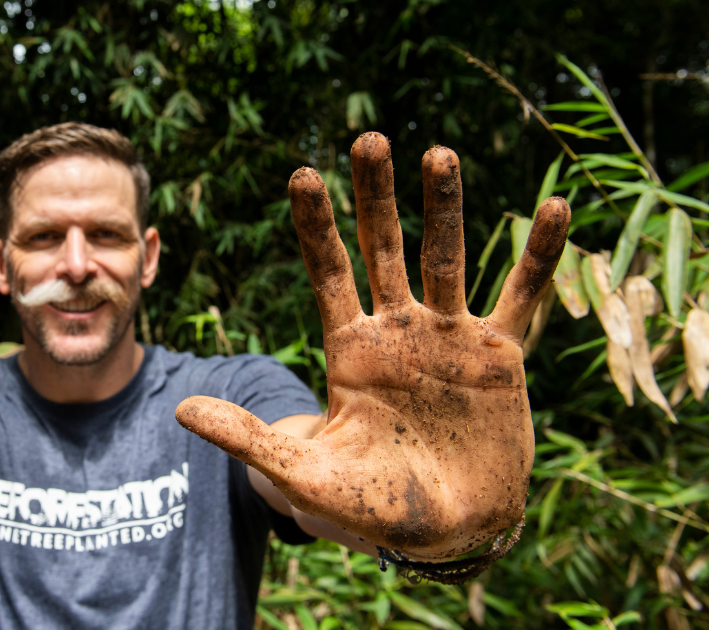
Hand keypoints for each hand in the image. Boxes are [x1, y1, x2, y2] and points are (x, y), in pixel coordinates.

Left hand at [177, 133, 567, 559]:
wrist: (445, 534)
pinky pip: (522, 297)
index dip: (318, 226)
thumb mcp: (303, 476)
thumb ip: (248, 438)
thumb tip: (181, 410)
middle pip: (384, 249)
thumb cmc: (371, 506)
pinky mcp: (499, 357)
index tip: (302, 174)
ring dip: (445, 207)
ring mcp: (450, 339)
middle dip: (375, 197)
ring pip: (447, 259)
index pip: (330, 273)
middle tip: (367, 139)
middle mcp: (398, 332)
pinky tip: (555, 208)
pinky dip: (540, 256)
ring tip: (439, 153)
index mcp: (352, 350)